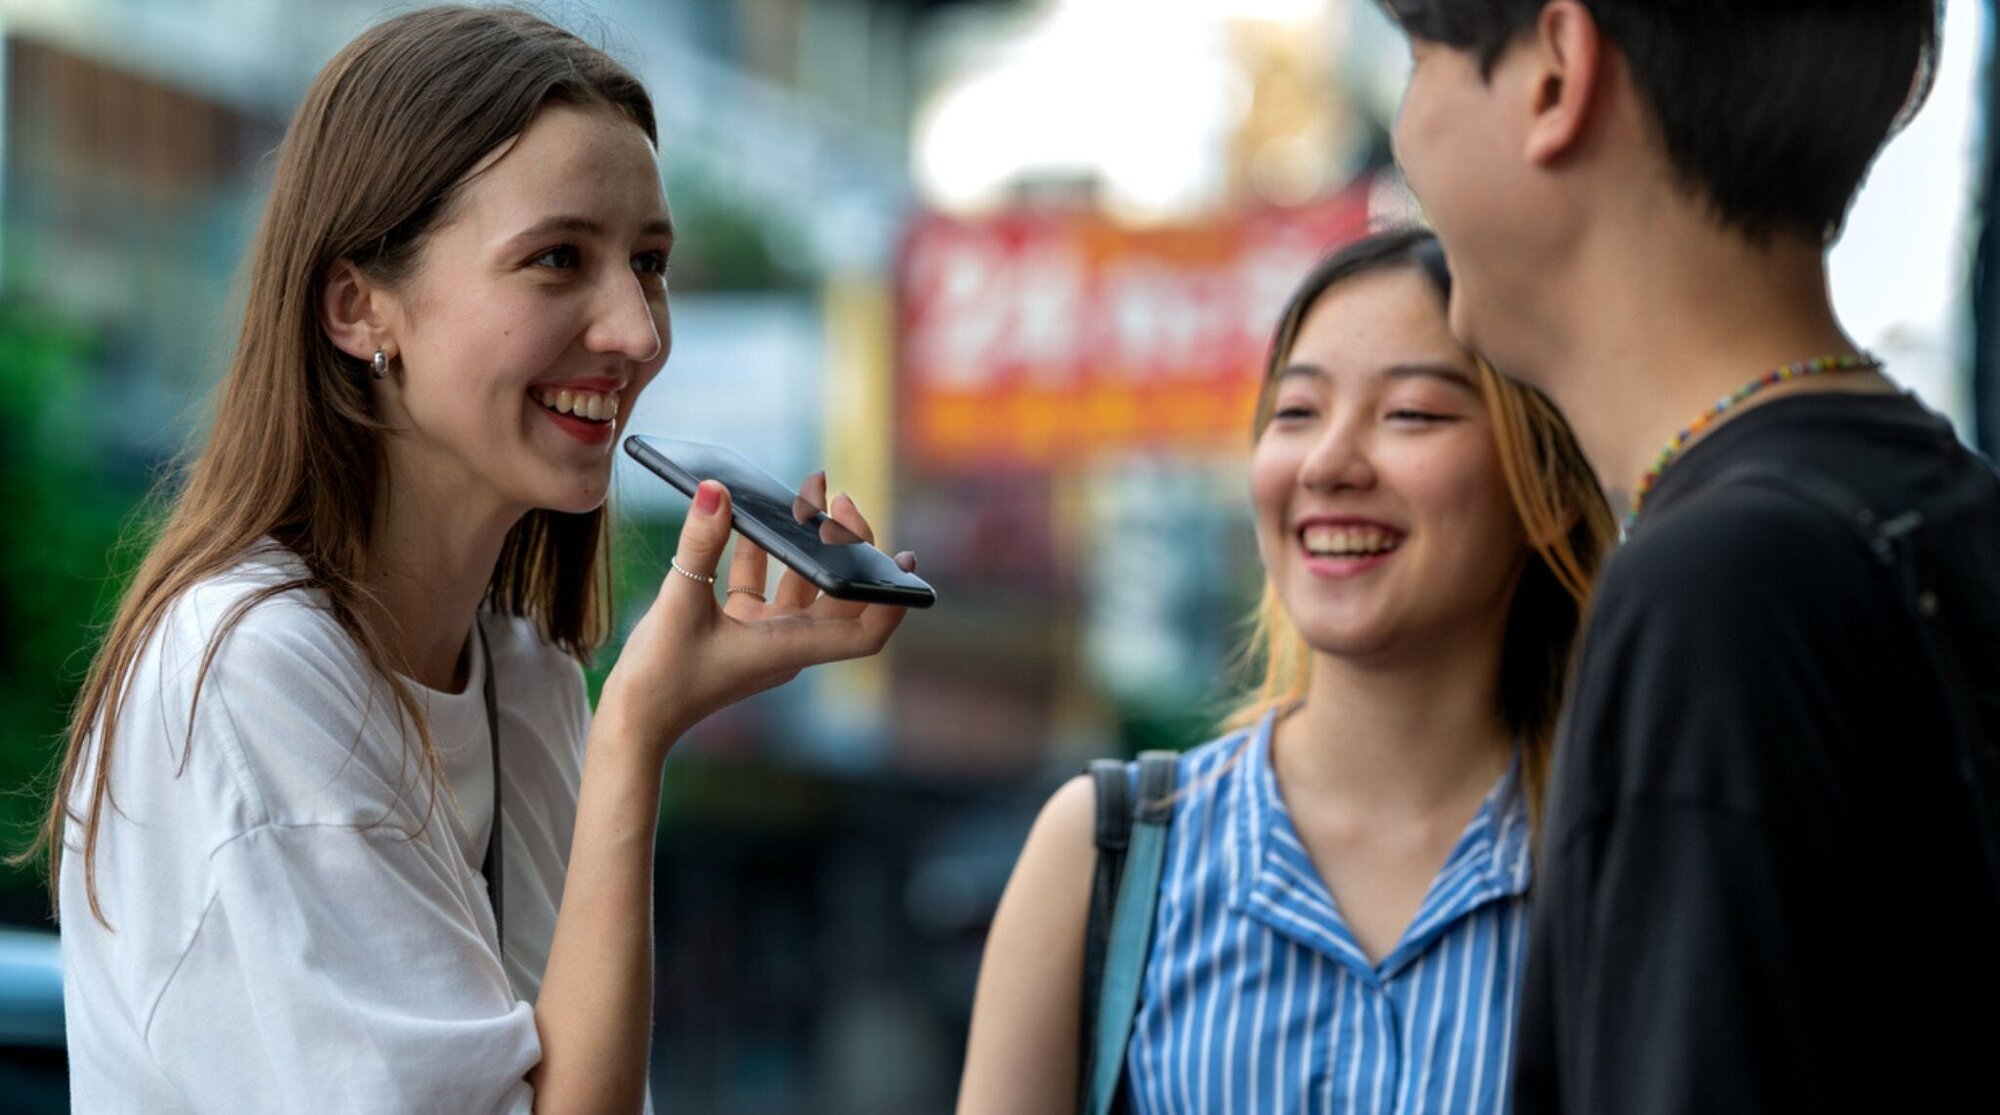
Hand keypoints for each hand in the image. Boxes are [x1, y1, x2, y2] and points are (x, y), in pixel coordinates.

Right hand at [596, 473, 915, 753]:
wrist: (631, 722)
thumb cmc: (660, 678)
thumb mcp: (679, 603)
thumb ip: (700, 544)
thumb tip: (716, 490)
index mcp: (789, 649)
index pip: (865, 634)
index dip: (889, 600)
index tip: (899, 559)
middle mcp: (787, 645)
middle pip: (840, 599)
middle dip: (848, 549)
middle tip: (840, 499)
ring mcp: (764, 639)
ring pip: (801, 586)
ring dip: (805, 546)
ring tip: (806, 496)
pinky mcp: (738, 632)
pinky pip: (763, 587)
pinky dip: (762, 555)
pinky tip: (751, 520)